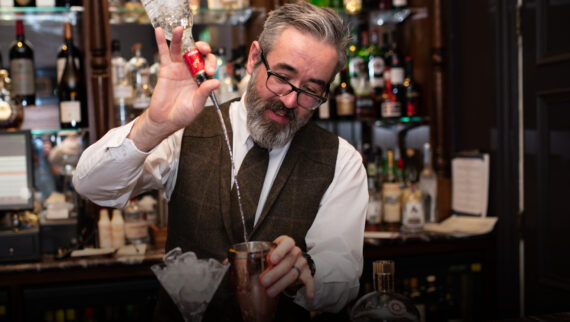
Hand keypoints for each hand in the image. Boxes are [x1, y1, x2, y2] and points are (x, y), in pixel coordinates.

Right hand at [128, 26, 219, 151]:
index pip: (209, 64)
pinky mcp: (166, 69)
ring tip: (179, 29)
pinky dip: (161, 42)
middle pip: (197, 53)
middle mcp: (191, 71)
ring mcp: (178, 68)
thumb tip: (215, 82)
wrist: (165, 120)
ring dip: (180, 38)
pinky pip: (164, 53)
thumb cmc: (183, 114)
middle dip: (201, 48)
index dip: (210, 64)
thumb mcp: (197, 105)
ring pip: (180, 49)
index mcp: (202, 78)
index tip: (207, 73)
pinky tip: (159, 31)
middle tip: (202, 50)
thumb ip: (204, 92)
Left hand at [259, 235, 314, 300]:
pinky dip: (310, 289)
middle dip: (274, 274)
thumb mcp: (271, 254)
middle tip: (263, 282)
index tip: (272, 261)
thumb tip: (261, 265)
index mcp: (286, 243)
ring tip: (269, 292)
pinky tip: (309, 297)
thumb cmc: (277, 258)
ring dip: (280, 284)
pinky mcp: (307, 273)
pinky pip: (309, 281)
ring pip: (293, 273)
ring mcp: (302, 263)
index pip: (286, 243)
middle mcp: (296, 251)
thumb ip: (267, 259)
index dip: (280, 251)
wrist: (293, 262)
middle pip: (288, 262)